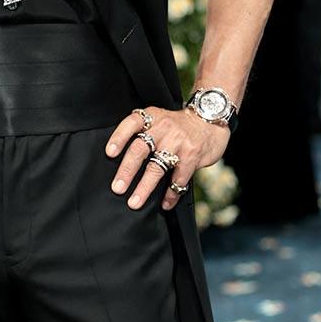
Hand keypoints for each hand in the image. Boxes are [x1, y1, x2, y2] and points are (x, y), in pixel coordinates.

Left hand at [104, 106, 230, 212]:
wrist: (211, 120)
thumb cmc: (179, 125)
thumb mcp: (160, 119)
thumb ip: (145, 132)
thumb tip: (122, 162)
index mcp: (152, 117)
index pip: (131, 124)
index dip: (118, 138)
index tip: (109, 153)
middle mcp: (163, 128)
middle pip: (139, 150)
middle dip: (126, 171)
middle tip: (117, 188)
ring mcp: (178, 142)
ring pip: (156, 168)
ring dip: (144, 187)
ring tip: (134, 202)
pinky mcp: (192, 155)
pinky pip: (178, 178)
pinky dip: (171, 194)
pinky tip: (165, 204)